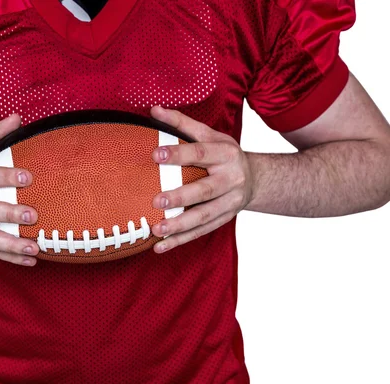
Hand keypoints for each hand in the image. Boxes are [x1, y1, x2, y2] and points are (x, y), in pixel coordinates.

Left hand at [150, 106, 254, 252]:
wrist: (256, 179)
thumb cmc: (225, 154)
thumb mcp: (210, 134)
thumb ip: (182, 124)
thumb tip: (154, 110)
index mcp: (226, 154)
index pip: (201, 153)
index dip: (179, 154)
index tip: (155, 154)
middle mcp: (230, 180)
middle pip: (205, 190)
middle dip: (181, 196)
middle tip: (156, 200)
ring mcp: (229, 203)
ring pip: (204, 217)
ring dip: (180, 225)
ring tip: (157, 229)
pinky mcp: (224, 219)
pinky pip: (201, 232)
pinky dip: (180, 240)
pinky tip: (160, 246)